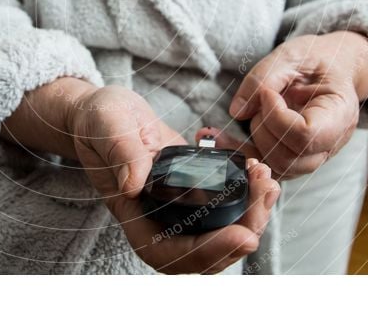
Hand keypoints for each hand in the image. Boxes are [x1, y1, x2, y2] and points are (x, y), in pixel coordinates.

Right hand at [68, 86, 279, 272]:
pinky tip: (258, 169)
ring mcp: (179, 208)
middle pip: (206, 250)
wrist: (107, 113)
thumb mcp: (106, 126)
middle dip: (244, 229)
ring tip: (268, 181)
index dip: (208, 253)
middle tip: (266, 193)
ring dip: (252, 214)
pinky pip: (225, 205)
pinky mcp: (194, 191)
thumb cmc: (99, 121)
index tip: (242, 235)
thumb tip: (133, 184)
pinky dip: (247, 194)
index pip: (171, 254)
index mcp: (134, 216)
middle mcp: (159, 220)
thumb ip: (120, 151)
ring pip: (222, 230)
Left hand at [228, 32, 367, 179]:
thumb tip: (238, 111)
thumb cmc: (317, 60)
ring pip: (278, 167)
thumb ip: (262, 79)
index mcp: (339, 113)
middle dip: (263, 129)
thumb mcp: (290, 56)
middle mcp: (331, 142)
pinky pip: (270, 167)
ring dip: (255, 142)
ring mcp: (316, 155)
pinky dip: (247, 153)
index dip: (276, 117)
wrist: (333, 68)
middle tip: (261, 101)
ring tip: (256, 112)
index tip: (268, 93)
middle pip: (289, 157)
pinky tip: (229, 136)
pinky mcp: (297, 158)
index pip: (305, 135)